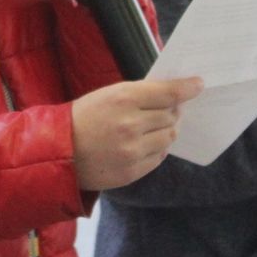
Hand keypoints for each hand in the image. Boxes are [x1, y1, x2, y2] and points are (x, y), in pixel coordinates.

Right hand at [70, 76, 203, 190]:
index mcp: (123, 99)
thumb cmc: (82, 118)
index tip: (198, 85)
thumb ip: (139, 94)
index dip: (187, 88)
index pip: (168, 93)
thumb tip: (172, 96)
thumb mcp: (107, 95)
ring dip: (166, 130)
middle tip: (166, 109)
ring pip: (169, 137)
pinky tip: (144, 143)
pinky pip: (159, 157)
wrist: (58, 152)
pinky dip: (157, 148)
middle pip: (171, 115)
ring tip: (153, 127)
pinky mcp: (132, 171)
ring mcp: (133, 151)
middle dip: (172, 111)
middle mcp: (131, 125)